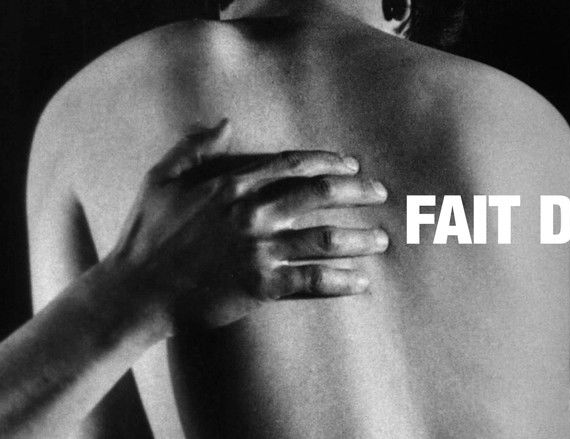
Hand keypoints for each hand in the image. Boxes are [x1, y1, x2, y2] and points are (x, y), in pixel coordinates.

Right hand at [106, 119, 388, 330]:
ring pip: (324, 239)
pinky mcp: (260, 286)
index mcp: (232, 184)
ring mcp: (258, 250)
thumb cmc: (146, 234)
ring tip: (382, 239)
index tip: (352, 166)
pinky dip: (341, 281)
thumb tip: (225, 122)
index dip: (329, 162)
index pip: (293, 164)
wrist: (136, 291)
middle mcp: (251, 213)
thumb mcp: (160, 178)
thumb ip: (195, 147)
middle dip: (358, 192)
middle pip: (319, 195)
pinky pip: (311, 281)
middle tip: (381, 193)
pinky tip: (362, 281)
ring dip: (360, 237)